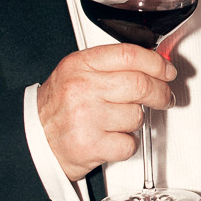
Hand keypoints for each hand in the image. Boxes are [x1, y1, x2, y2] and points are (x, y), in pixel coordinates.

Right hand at [38, 43, 176, 180]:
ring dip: (135, 121)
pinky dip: (126, 144)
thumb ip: (110, 66)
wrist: (33, 139)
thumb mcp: (75, 73)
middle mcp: (82, 88)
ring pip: (137, 116)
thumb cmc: (57, 107)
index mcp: (79, 66)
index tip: (167, 71)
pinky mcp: (91, 145)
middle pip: (140, 84)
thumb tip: (152, 65)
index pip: (128, 55)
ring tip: (118, 122)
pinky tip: (112, 139)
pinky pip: (129, 143)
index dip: (156, 63)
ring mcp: (86, 117)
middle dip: (160, 92)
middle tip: (164, 98)